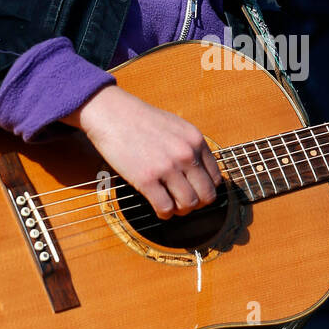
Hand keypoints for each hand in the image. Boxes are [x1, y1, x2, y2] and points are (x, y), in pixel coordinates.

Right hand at [67, 86, 222, 218]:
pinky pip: (165, 208)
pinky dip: (164, 214)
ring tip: (172, 206)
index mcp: (196, 140)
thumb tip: (200, 172)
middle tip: (185, 204)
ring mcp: (167, 167)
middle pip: (206, 195)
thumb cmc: (141, 120)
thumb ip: (190, 146)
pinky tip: (159, 209)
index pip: (215, 178)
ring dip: (181, 211)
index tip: (196, 192)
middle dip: (197, 205)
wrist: (112, 114)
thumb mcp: (176, 126)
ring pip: (188, 205)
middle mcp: (186, 154)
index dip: (206, 190)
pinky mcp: (146, 179)